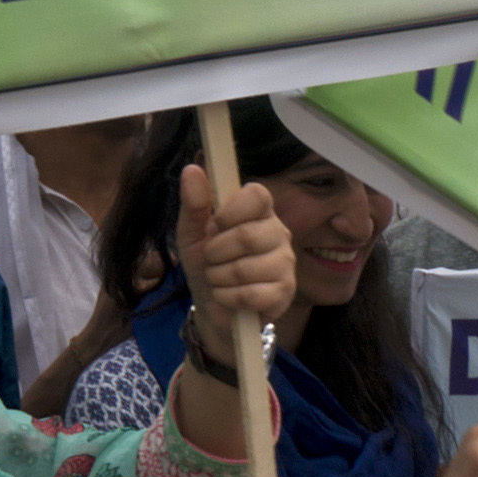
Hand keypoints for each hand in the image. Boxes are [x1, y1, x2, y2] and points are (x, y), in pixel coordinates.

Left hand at [174, 164, 294, 368]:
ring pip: (245, 268)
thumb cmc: (206, 264)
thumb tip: (192, 168)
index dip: (232, 210)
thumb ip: (194, 204)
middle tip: (210, 259)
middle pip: (246, 235)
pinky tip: (227, 297)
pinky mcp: (284, 293)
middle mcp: (278, 233)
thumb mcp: (192, 234)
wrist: (213, 308)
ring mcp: (285, 263)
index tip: (214, 225)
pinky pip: (251, 294)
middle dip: (214, 253)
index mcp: (258, 211)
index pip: (258, 195)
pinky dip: (227, 298)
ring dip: (218, 278)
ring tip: (217, 279)